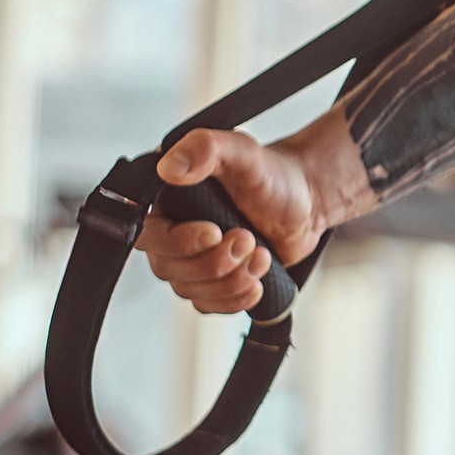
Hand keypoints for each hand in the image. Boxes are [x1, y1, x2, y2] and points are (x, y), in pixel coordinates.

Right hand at [139, 130, 323, 315]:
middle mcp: (171, 235)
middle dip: (215, 261)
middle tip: (249, 239)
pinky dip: (235, 299)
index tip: (215, 232)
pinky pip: (209, 306)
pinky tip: (258, 281)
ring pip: (191, 291)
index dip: (179, 242)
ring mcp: (191, 263)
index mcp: (167, 203)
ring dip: (231, 279)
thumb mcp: (241, 151)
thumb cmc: (271, 175)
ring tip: (262, 254)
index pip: (148, 236)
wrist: (305, 202)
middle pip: (170, 270)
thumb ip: (205, 148)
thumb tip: (167, 168)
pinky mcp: (212, 284)